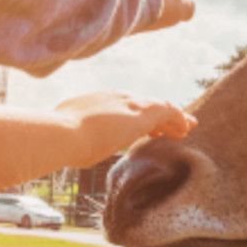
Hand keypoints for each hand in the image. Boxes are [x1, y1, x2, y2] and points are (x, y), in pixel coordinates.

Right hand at [55, 92, 195, 165]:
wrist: (62, 133)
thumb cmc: (59, 140)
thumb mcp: (68, 135)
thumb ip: (74, 138)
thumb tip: (69, 148)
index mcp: (98, 101)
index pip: (125, 106)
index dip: (138, 116)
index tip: (146, 127)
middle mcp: (116, 98)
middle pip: (145, 103)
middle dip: (160, 115)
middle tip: (175, 124)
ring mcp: (129, 104)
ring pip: (160, 106)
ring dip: (175, 117)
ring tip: (187, 127)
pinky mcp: (142, 115)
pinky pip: (168, 111)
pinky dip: (178, 120)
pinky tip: (185, 130)